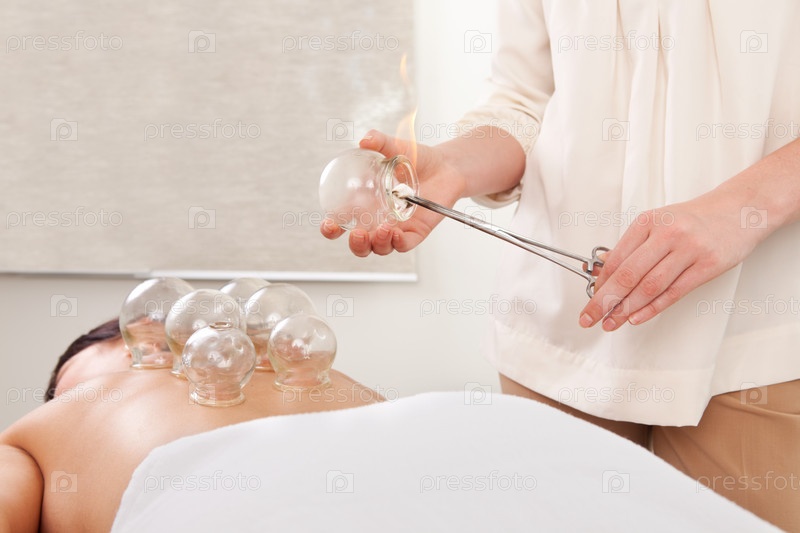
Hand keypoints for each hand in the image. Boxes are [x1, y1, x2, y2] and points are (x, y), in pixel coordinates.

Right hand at [320, 130, 465, 256]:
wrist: (446, 166)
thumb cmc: (417, 160)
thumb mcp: (396, 148)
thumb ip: (380, 142)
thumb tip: (365, 140)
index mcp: (365, 205)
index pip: (343, 223)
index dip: (332, 229)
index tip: (329, 225)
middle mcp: (378, 220)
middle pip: (360, 244)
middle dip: (355, 244)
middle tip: (356, 233)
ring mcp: (397, 228)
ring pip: (381, 248)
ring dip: (377, 244)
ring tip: (382, 229)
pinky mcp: (416, 231)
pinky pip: (404, 245)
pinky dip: (398, 243)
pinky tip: (396, 234)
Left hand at [578, 190, 766, 330]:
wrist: (738, 210)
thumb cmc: (693, 220)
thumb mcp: (657, 222)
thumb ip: (631, 246)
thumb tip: (602, 268)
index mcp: (648, 222)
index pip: (616, 258)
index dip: (600, 283)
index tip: (590, 299)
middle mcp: (667, 234)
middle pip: (628, 275)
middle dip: (604, 301)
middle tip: (589, 318)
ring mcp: (688, 249)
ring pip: (650, 286)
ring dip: (627, 309)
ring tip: (612, 323)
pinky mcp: (708, 265)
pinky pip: (674, 292)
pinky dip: (652, 308)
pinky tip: (637, 318)